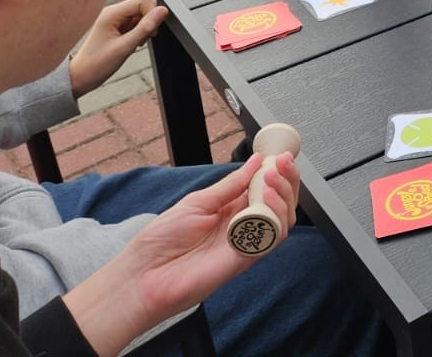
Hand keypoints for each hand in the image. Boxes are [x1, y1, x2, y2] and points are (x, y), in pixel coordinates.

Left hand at [64, 154, 299, 355]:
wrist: (144, 275)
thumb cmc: (162, 241)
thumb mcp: (198, 201)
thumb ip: (231, 184)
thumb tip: (255, 162)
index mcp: (230, 209)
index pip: (265, 188)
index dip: (278, 171)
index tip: (282, 155)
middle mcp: (241, 225)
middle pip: (280, 202)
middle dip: (288, 179)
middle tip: (283, 163)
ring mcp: (245, 242)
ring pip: (282, 219)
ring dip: (284, 195)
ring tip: (272, 179)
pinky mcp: (244, 259)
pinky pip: (271, 238)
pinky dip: (275, 216)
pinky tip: (266, 199)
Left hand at [70, 0, 168, 97]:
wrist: (81, 77)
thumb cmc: (96, 65)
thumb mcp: (125, 47)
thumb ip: (145, 28)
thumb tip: (162, 11)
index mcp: (112, 13)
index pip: (143, 0)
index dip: (152, 14)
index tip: (151, 31)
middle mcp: (113, 12)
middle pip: (143, 6)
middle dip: (148, 22)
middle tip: (140, 39)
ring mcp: (114, 19)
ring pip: (141, 15)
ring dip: (143, 29)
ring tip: (132, 44)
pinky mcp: (116, 26)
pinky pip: (135, 23)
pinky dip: (138, 33)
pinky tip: (130, 43)